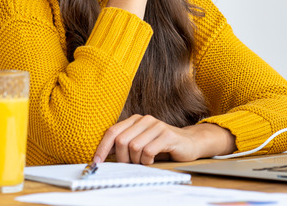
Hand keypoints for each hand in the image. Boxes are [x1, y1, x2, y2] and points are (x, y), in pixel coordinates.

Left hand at [93, 115, 235, 164]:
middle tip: (129, 166)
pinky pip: (148, 151)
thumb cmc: (162, 146)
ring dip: (136, 161)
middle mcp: (144, 120)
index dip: (102, 148)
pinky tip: (152, 161)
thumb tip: (102, 156)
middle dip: (122, 158)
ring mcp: (156, 126)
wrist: (189, 143)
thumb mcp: (140, 143)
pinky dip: (147, 161)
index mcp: (135, 120)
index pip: (112, 132)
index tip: (96, 162)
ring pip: (134, 147)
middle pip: (121, 141)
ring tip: (143, 162)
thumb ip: (124, 145)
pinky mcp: (167, 135)